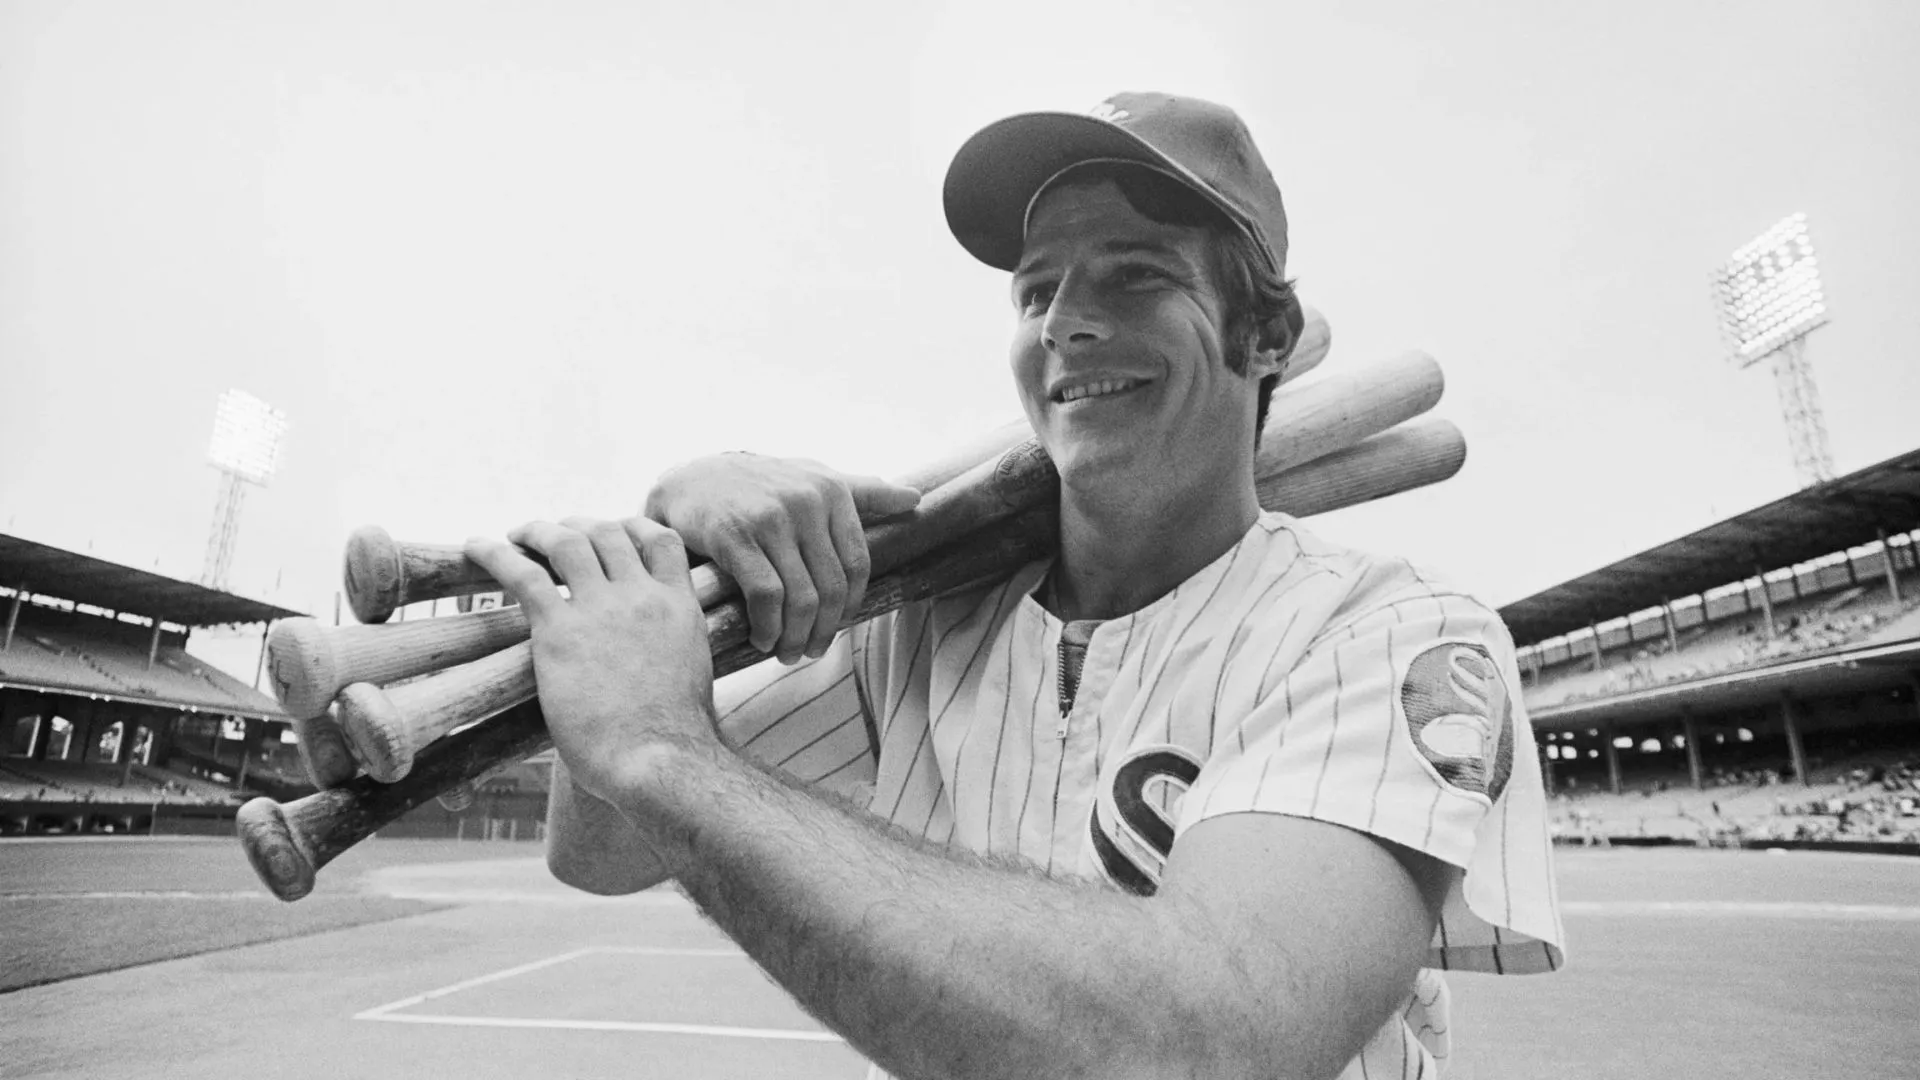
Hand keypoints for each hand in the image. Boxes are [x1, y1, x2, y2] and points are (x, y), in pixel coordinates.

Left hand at [465, 516, 714, 807]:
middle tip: (555, 536)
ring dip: (538, 531)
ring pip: (567, 541)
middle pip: (608, 531)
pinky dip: (495, 554)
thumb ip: (670, 654)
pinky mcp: (560, 631)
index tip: (613, 532)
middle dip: (578, 526)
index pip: (662, 541)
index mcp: (679, 607)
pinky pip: (524, 575)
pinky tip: (475, 546)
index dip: (632, 528)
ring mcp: (602, 609)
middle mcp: (642, 596)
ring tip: (517, 535)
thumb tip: (653, 669)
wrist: (659, 759)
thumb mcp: (691, 676)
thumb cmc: (673, 739)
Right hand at [644, 453, 919, 663]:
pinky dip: (768, 627)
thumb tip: (916, 498)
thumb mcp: (813, 478)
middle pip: (831, 588)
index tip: (834, 626)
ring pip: (801, 597)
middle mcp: (805, 501)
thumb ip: (864, 492)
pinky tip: (762, 638)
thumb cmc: (759, 485)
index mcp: (831, 491)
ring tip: (786, 652)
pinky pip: (765, 596)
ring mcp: (770, 518)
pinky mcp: (734, 536)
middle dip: (823, 630)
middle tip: (809, 652)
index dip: (849, 606)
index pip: (857, 565)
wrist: (690, 478)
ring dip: (795, 636)